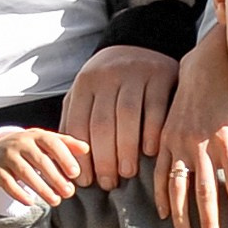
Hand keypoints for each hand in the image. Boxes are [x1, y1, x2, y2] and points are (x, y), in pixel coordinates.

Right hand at [0, 125, 93, 207]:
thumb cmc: (31, 147)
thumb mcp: (47, 142)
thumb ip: (67, 144)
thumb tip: (86, 149)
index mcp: (37, 135)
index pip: (52, 143)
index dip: (64, 157)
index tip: (75, 174)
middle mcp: (21, 143)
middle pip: (40, 160)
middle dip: (56, 178)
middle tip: (69, 193)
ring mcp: (7, 156)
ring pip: (24, 173)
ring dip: (41, 188)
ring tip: (55, 201)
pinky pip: (7, 183)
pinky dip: (19, 194)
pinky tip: (31, 203)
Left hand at [57, 45, 175, 189]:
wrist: (140, 44)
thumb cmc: (109, 82)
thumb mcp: (86, 93)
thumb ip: (76, 118)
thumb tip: (68, 160)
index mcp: (85, 84)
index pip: (79, 124)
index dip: (81, 156)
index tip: (86, 181)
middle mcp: (107, 76)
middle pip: (102, 123)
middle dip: (104, 158)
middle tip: (108, 183)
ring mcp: (135, 73)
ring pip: (127, 115)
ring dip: (126, 149)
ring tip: (127, 173)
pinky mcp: (160, 75)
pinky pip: (155, 106)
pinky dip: (152, 131)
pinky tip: (150, 152)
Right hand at [150, 26, 227, 227]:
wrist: (206, 64)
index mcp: (227, 137)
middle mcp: (200, 142)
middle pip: (205, 190)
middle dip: (208, 221)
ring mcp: (179, 140)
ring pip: (178, 184)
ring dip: (181, 214)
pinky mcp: (165, 137)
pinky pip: (160, 170)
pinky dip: (161, 192)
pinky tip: (164, 213)